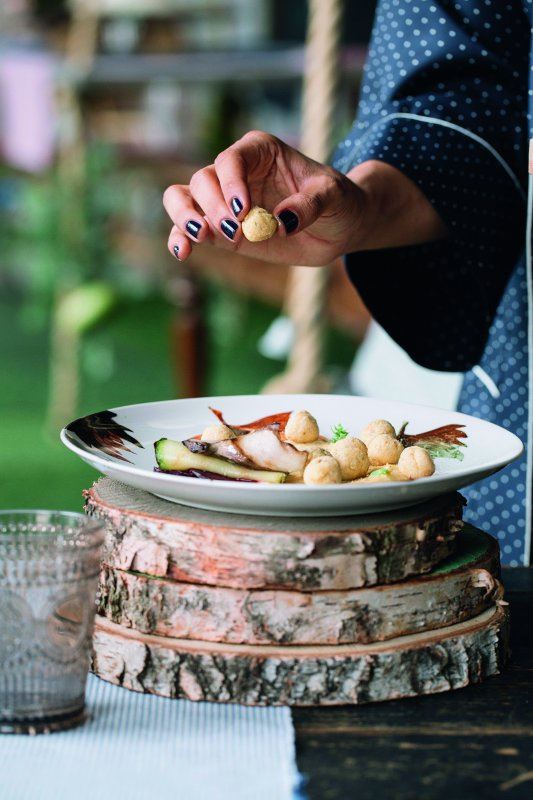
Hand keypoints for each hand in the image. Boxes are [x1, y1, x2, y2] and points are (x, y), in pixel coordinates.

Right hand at [162, 130, 366, 265]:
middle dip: (213, 207)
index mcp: (260, 151)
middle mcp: (236, 172)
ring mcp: (224, 201)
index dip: (231, 183)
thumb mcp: (334, 196)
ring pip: (185, 198)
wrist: (339, 226)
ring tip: (202, 238)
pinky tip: (183, 254)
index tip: (243, 210)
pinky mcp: (221, 229)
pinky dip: (180, 239)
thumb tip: (282, 221)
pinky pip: (188, 229)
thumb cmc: (338, 201)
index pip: (232, 159)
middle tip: (236, 231)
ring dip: (186, 218)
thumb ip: (310, 203)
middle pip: (204, 180)